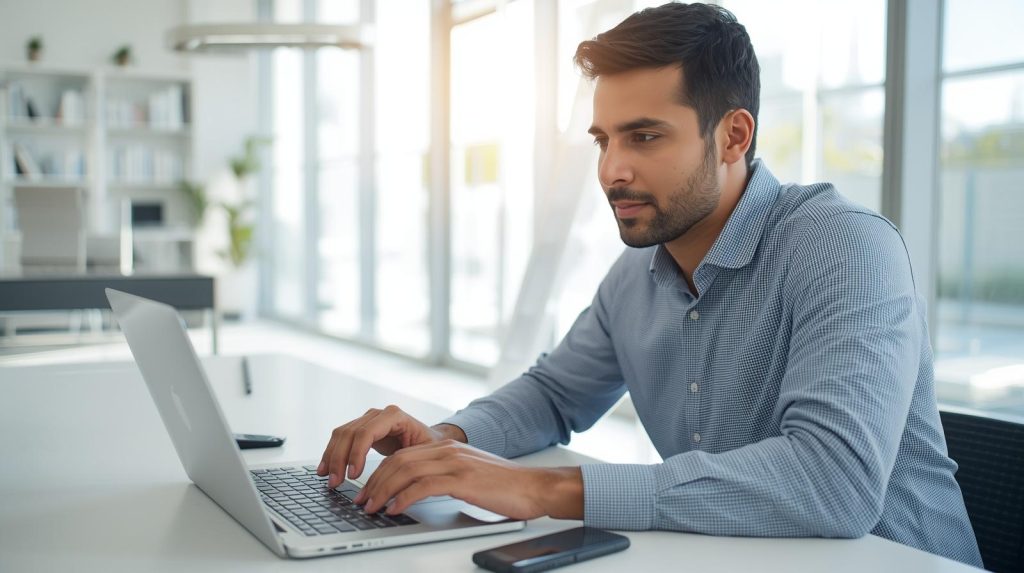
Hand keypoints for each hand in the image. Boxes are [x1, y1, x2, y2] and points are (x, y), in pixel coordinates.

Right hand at [317, 405, 459, 488]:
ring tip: (328, 479)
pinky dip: (331, 453)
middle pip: (350, 433)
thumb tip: (393, 485)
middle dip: (339, 459)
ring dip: (331, 457)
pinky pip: (341, 438)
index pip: (367, 432)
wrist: (428, 439)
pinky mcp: (361, 428)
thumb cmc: (429, 447)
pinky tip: (325, 469)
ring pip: (341, 434)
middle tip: (336, 483)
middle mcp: (378, 414)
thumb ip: (407, 463)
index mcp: (394, 416)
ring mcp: (367, 419)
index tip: (353, 475)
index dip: (357, 454)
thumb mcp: (424, 453)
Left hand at [354, 439, 583, 520]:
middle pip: (398, 461)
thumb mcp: (468, 476)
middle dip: (374, 483)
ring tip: (371, 508)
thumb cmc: (505, 487)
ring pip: (405, 471)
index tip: (367, 491)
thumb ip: (443, 478)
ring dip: (382, 491)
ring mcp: (455, 463)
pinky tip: (394, 509)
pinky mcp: (462, 479)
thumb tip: (415, 494)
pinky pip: (423, 486)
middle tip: (361, 502)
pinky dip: (403, 498)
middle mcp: (447, 450)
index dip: (379, 473)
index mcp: (447, 448)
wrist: (534, 487)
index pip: (402, 455)